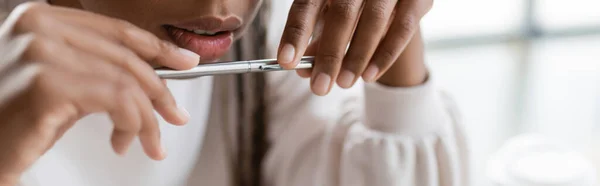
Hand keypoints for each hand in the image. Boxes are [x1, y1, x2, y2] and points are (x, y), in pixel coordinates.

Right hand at [0, 2, 198, 183]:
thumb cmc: (15, 119)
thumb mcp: (64, 82)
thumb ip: (101, 69)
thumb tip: (158, 75)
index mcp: (41, 17)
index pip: (117, 29)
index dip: (157, 47)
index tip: (184, 61)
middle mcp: (38, 26)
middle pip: (126, 56)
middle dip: (160, 92)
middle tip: (175, 115)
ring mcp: (40, 52)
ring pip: (127, 81)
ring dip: (147, 119)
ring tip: (149, 141)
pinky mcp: (46, 84)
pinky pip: (117, 100)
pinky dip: (133, 124)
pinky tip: (122, 142)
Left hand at [278, 0, 432, 94]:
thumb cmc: (354, 7)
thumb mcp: (331, 17)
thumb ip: (319, 40)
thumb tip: (304, 72)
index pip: (306, 5)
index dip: (296, 34)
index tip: (286, 62)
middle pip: (341, 14)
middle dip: (329, 55)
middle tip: (319, 88)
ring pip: (373, 21)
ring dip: (356, 57)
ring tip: (343, 83)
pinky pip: (402, 28)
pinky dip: (385, 55)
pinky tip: (369, 76)